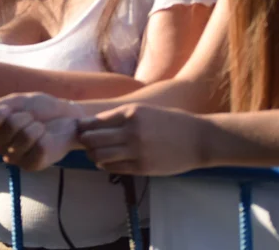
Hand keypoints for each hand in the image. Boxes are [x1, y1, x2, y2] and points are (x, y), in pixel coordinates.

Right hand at [0, 92, 86, 170]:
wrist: (66, 116)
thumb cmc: (39, 108)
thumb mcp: (18, 102)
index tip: (6, 109)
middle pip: (1, 135)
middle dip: (20, 119)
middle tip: (30, 117)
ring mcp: (15, 158)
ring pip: (21, 140)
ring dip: (34, 126)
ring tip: (39, 126)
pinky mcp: (32, 164)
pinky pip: (37, 148)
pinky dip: (44, 136)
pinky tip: (46, 137)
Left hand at [77, 103, 208, 175]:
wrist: (199, 138)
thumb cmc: (172, 121)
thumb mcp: (146, 110)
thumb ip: (123, 116)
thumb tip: (96, 124)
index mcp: (131, 112)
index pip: (94, 121)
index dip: (83, 127)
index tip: (80, 130)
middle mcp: (130, 131)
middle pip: (93, 139)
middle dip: (85, 142)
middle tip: (85, 144)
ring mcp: (136, 150)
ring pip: (100, 156)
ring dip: (93, 156)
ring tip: (95, 154)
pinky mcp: (142, 167)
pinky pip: (114, 168)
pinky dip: (106, 166)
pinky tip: (108, 163)